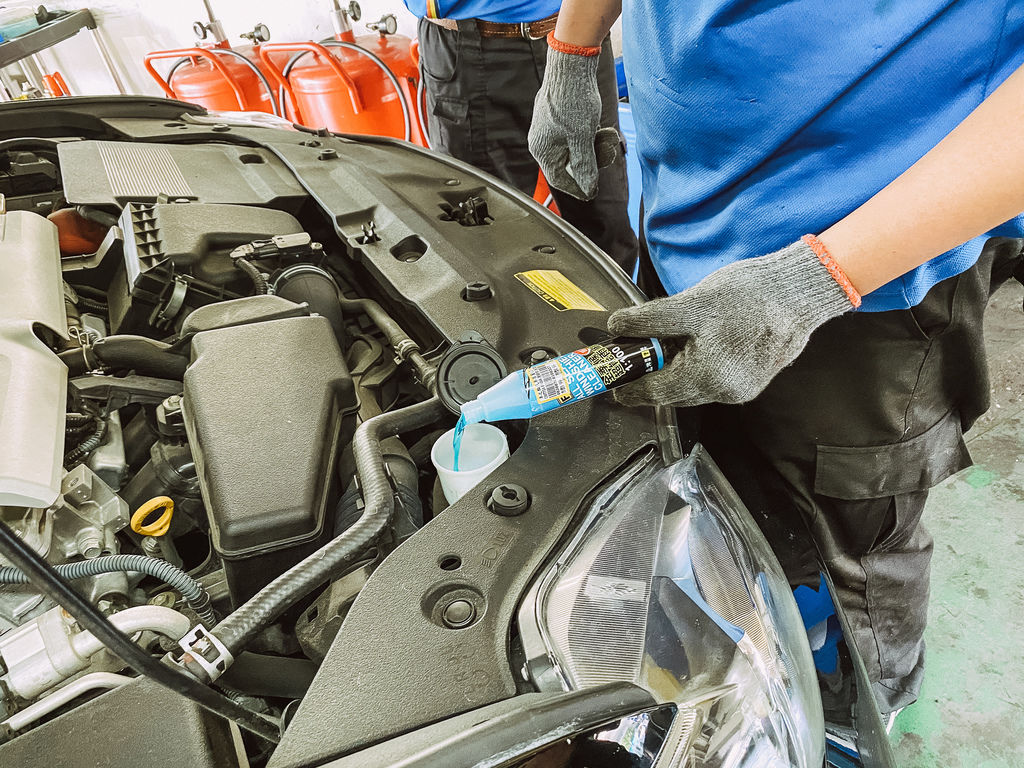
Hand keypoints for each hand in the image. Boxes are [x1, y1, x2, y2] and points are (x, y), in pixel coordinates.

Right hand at [528, 39, 619, 200]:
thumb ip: (585, 166)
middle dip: (589, 163)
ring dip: (592, 148)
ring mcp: (549, 127)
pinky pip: (574, 135)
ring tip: (607, 139)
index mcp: (541, 149)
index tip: (594, 191)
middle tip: (606, 157)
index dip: (577, 188)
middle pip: (566, 164)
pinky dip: (589, 135)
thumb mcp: (583, 138)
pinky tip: (601, 129)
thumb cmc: (574, 99)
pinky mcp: (559, 116)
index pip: (558, 180)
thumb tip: (588, 189)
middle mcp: (541, 140)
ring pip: (573, 148)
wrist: (572, 63)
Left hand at [608, 239, 856, 406]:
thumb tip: (617, 326)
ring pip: (695, 388)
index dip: (631, 390)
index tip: (613, 388)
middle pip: (675, 394)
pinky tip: (692, 348)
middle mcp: (725, 393)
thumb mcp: (690, 303)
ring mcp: (743, 389)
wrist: (801, 290)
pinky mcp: (754, 378)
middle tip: (631, 362)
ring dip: (675, 373)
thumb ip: (650, 320)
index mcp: (707, 378)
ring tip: (661, 349)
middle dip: (651, 380)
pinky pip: (714, 381)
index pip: (656, 393)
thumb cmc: (748, 295)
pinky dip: (697, 369)